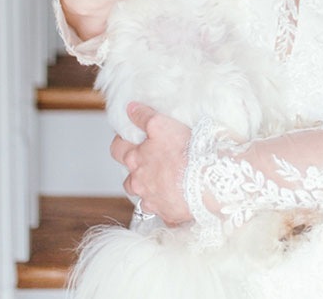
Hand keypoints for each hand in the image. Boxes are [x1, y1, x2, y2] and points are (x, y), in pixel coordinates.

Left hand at [111, 102, 193, 226]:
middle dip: (135, 171)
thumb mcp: (161, 123)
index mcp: (135, 159)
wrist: (205, 179)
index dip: (122, 141)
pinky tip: (177, 199)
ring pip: (143, 198)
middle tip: (150, 162)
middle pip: (127, 179)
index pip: (117, 149)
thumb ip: (143, 116)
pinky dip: (167, 206)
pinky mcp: (167, 214)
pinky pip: (162, 212)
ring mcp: (152, 201)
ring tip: (165, 182)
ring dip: (150, 190)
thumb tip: (129, 109)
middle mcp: (139, 182)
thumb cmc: (184, 150)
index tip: (131, 138)